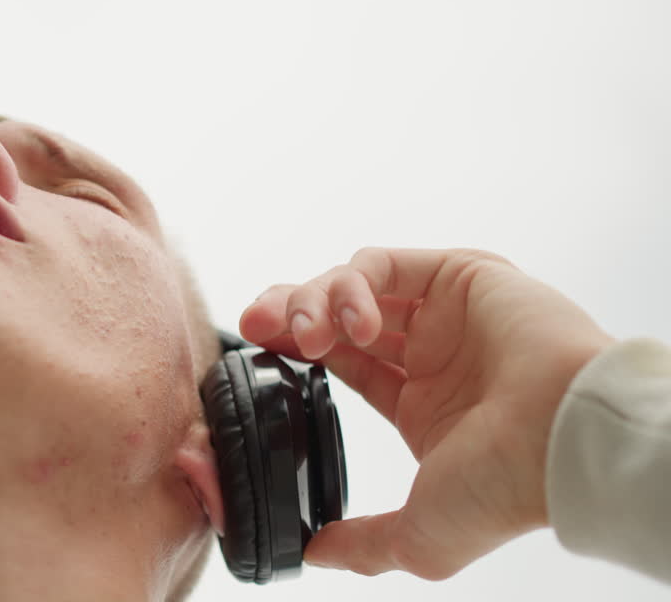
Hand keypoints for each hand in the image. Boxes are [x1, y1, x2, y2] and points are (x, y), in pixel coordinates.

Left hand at [238, 247, 614, 579]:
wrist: (562, 440)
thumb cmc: (509, 488)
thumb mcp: (419, 536)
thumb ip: (363, 544)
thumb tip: (317, 554)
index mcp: (425, 405)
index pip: (343, 363)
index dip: (295, 353)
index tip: (258, 353)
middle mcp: (435, 355)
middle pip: (339, 315)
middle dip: (288, 314)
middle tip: (257, 325)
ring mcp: (448, 313)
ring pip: (355, 283)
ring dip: (314, 299)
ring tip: (308, 334)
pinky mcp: (462, 276)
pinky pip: (385, 265)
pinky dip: (354, 285)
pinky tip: (355, 324)